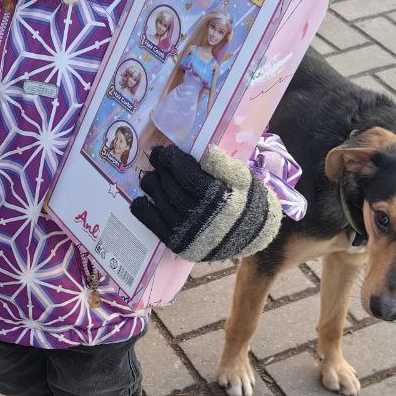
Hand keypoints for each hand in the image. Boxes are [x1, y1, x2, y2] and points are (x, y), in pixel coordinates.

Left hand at [130, 143, 280, 262]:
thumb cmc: (245, 200)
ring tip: (151, 177)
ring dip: (152, 187)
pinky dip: (143, 211)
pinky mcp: (179, 244)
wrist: (253, 235)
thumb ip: (223, 164)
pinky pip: (153, 225)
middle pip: (170, 187)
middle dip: (161, 170)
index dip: (171, 160)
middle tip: (156, 159)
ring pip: (160, 203)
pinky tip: (141, 199)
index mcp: (216, 198)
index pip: (185, 174)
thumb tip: (206, 150)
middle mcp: (199, 217)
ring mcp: (187, 233)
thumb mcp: (242, 178)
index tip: (165, 152)